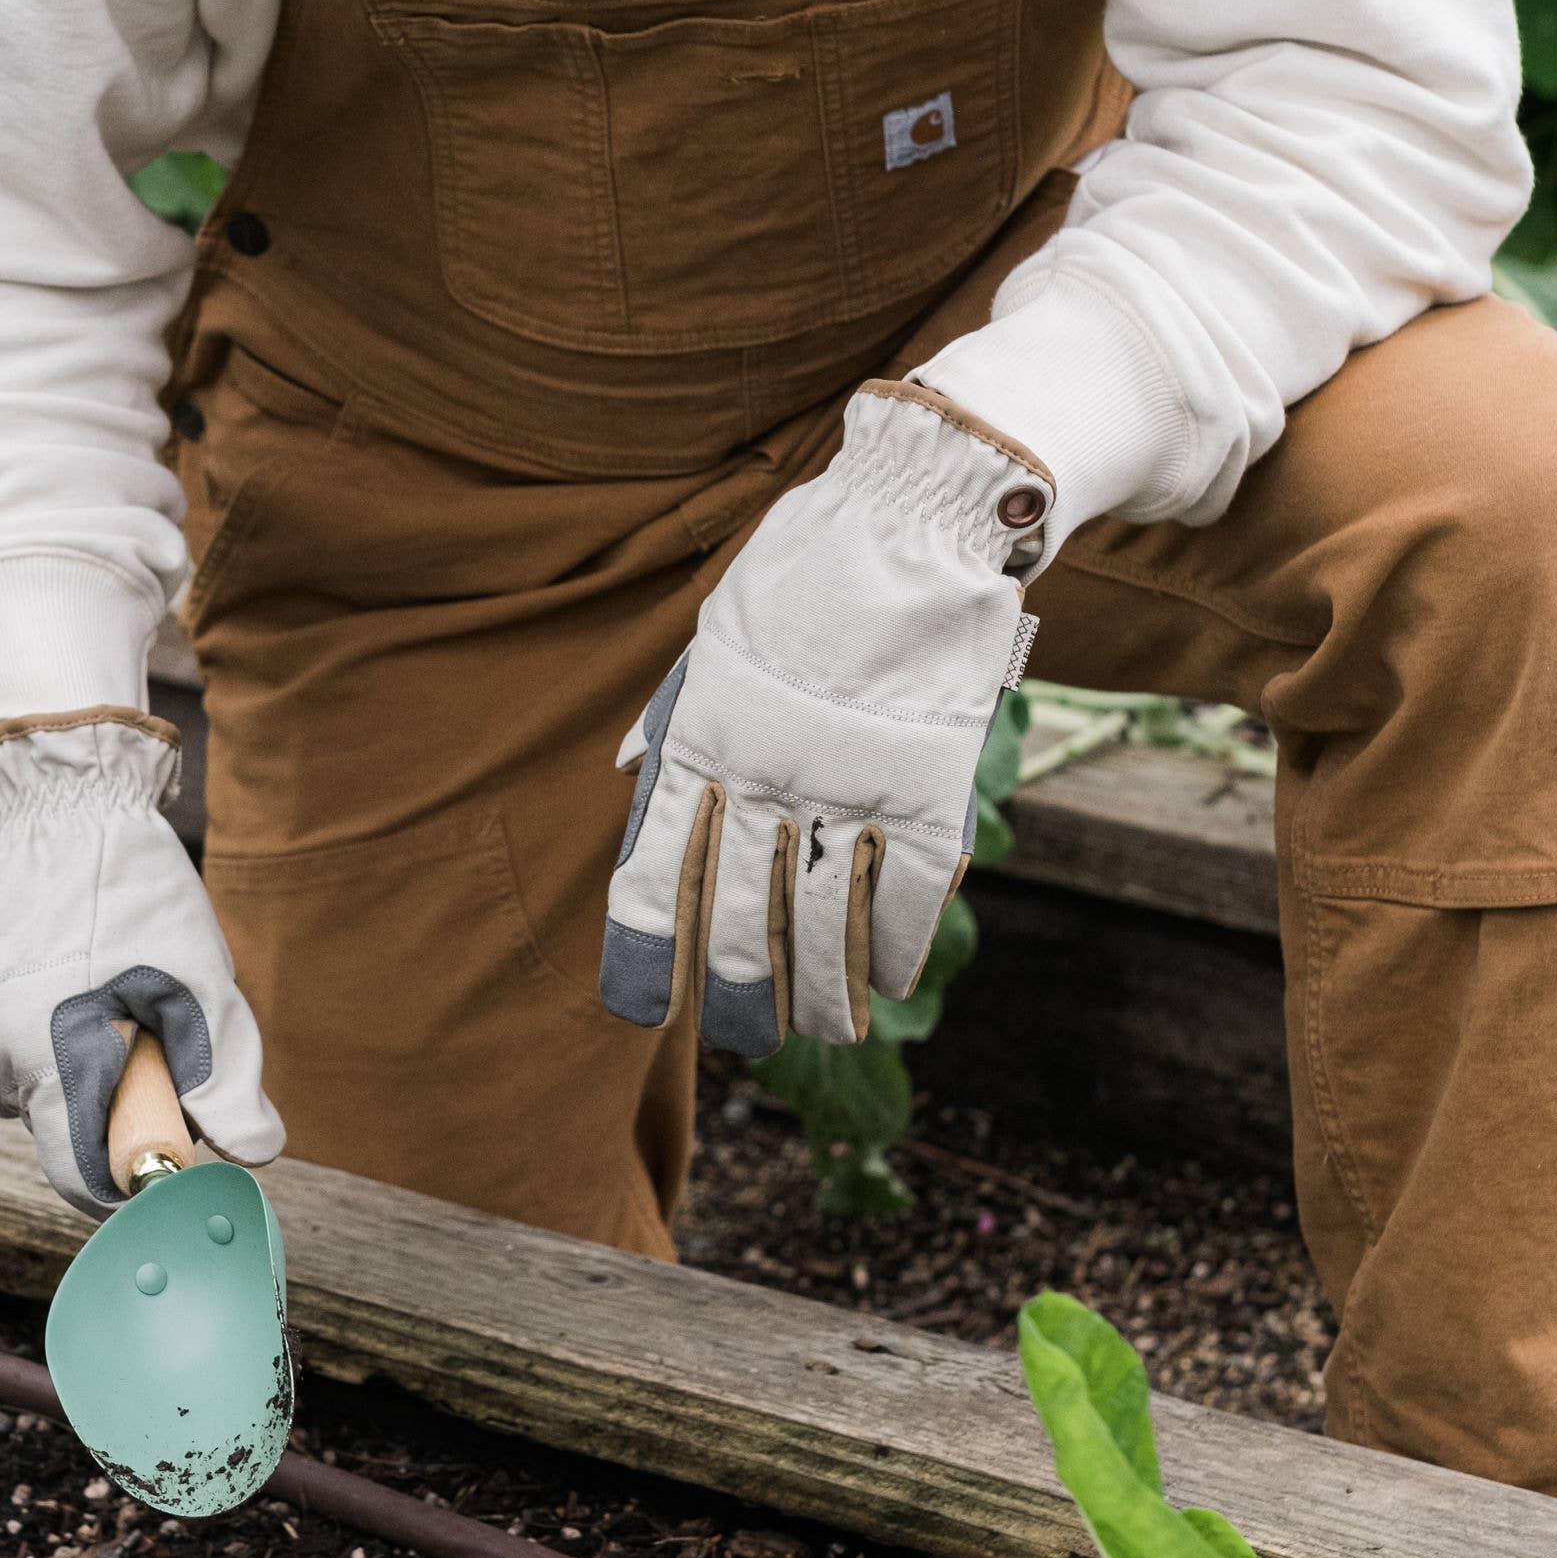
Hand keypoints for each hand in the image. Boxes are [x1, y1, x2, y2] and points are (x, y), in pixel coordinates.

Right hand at [0, 710, 281, 1215]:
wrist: (65, 809)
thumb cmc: (139, 898)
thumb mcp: (202, 984)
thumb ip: (225, 1078)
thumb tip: (253, 1154)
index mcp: (50, 1060)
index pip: (79, 1177)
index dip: (130, 1181)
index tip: (167, 1158)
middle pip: (63, 1129)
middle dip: (110, 1103)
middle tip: (147, 1033)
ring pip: (34, 1090)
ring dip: (74, 1066)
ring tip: (104, 993)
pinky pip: (7, 1053)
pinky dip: (40, 1035)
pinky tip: (65, 977)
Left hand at [601, 383, 1051, 1051]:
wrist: (916, 519)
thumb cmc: (807, 574)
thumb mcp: (714, 637)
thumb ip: (675, 717)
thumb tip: (627, 777)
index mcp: (701, 738)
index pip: (656, 873)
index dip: (649, 952)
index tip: (644, 1009)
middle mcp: (765, 774)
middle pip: (741, 918)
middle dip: (740, 994)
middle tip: (744, 1039)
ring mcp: (849, 783)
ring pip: (825, 923)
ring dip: (825, 992)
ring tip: (828, 1031)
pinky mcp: (929, 783)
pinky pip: (910, 893)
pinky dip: (900, 948)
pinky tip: (892, 983)